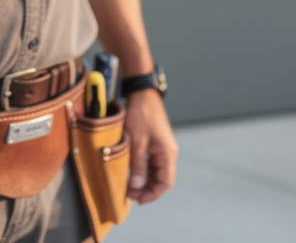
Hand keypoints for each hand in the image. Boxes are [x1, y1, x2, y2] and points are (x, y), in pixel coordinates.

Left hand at [124, 89, 177, 203]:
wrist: (142, 95)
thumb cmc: (140, 115)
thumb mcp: (136, 142)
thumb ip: (137, 166)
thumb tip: (137, 187)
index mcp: (167, 153)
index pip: (166, 182)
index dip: (153, 194)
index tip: (138, 200)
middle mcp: (167, 153)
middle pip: (161, 179)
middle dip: (146, 190)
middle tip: (129, 194)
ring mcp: (162, 149)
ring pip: (155, 173)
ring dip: (144, 182)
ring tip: (128, 187)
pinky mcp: (155, 145)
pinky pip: (151, 164)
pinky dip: (142, 172)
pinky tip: (130, 175)